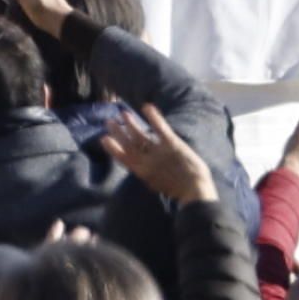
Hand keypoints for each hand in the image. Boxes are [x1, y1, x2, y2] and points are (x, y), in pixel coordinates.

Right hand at [96, 105, 215, 203]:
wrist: (194, 192)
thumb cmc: (181, 192)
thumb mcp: (159, 186)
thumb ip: (150, 176)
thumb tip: (143, 171)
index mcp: (143, 172)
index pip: (124, 158)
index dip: (113, 148)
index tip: (104, 139)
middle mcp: (147, 160)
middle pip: (129, 144)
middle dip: (118, 132)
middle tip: (109, 121)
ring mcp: (158, 151)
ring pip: (140, 135)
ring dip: (131, 124)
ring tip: (123, 114)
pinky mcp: (171, 143)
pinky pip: (160, 128)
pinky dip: (153, 117)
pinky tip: (147, 107)